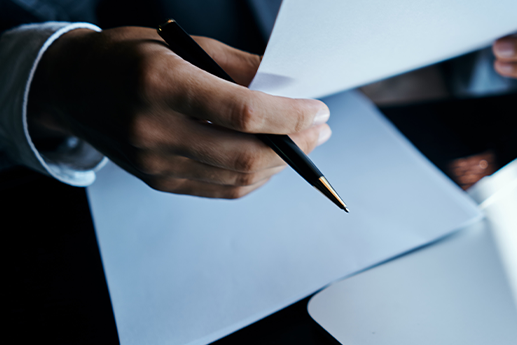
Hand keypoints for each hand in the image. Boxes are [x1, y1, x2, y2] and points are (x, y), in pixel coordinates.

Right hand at [27, 27, 330, 198]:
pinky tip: (271, 158)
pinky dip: (254, 176)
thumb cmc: (129, 57)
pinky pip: (221, 188)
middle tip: (321, 130)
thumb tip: (290, 87)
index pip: (242, 112)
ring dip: (281, 164)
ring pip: (238, 179)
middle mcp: (153, 129)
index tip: (319, 110)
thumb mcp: (181, 42)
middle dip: (295, 145)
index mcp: (160, 84)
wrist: (71, 88)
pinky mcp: (158, 181)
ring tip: (303, 143)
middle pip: (245, 155)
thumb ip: (237, 66)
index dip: (290, 116)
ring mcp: (153, 162)